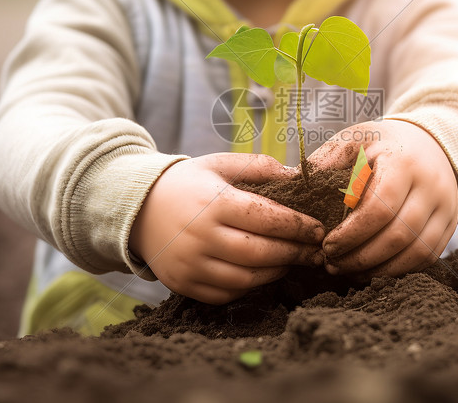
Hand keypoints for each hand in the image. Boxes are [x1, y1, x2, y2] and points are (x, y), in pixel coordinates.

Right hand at [129, 153, 324, 303]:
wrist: (138, 209)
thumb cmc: (188, 183)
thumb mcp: (218, 164)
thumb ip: (258, 167)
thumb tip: (298, 176)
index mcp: (213, 202)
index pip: (267, 218)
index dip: (298, 226)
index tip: (318, 228)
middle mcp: (200, 236)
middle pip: (260, 252)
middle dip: (295, 252)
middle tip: (316, 250)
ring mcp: (191, 264)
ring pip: (247, 278)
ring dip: (277, 271)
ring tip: (294, 259)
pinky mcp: (185, 285)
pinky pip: (228, 293)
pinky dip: (252, 285)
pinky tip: (265, 271)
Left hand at [309, 120, 457, 277]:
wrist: (432, 144)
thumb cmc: (384, 144)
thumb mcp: (355, 140)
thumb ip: (326, 162)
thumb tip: (290, 185)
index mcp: (404, 162)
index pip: (380, 207)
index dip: (351, 234)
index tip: (326, 245)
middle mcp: (432, 186)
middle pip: (398, 235)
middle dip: (361, 257)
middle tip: (331, 263)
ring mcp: (446, 208)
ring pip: (416, 252)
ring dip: (379, 269)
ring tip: (348, 270)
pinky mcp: (450, 226)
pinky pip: (427, 258)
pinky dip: (398, 270)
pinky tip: (372, 271)